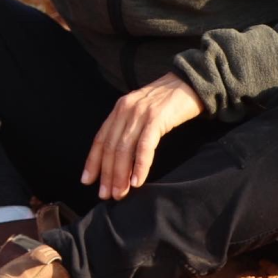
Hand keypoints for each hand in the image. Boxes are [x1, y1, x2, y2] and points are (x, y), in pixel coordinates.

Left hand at [81, 72, 203, 200]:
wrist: (190, 83)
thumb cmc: (167, 102)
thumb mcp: (142, 112)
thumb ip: (129, 127)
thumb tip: (119, 157)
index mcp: (119, 109)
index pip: (101, 138)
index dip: (93, 160)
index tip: (87, 180)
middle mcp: (125, 109)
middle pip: (111, 147)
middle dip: (106, 173)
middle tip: (105, 195)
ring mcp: (140, 113)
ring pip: (124, 149)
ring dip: (120, 174)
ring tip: (119, 194)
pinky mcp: (157, 118)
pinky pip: (144, 146)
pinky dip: (140, 165)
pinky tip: (137, 181)